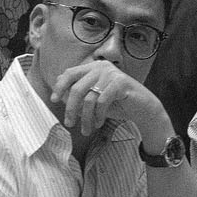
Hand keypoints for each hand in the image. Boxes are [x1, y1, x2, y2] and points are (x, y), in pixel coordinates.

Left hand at [49, 60, 165, 142]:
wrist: (143, 109)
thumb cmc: (118, 104)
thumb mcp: (94, 98)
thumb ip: (79, 93)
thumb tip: (58, 93)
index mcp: (93, 67)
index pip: (69, 73)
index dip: (59, 87)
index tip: (53, 100)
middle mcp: (101, 67)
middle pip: (76, 88)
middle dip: (70, 108)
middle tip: (69, 123)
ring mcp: (112, 74)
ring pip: (88, 98)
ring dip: (85, 117)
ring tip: (86, 129)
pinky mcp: (121, 83)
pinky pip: (101, 101)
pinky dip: (98, 115)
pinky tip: (99, 123)